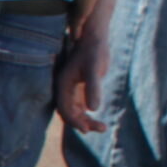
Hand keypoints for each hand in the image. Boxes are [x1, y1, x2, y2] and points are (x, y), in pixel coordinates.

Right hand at [56, 18, 110, 132]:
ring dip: (87, 121)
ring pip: (76, 112)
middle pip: (70, 113)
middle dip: (83, 123)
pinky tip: (98, 118)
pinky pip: (81, 106)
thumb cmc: (93, 50)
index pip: (65, 109)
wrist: (94, 37)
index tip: (88, 129)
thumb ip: (93, 88)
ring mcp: (71, 90)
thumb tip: (94, 109)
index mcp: (63, 85)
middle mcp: (64, 90)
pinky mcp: (80, 88)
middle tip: (102, 128)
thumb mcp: (95, 68)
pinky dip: (88, 114)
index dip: (75, 121)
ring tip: (103, 127)